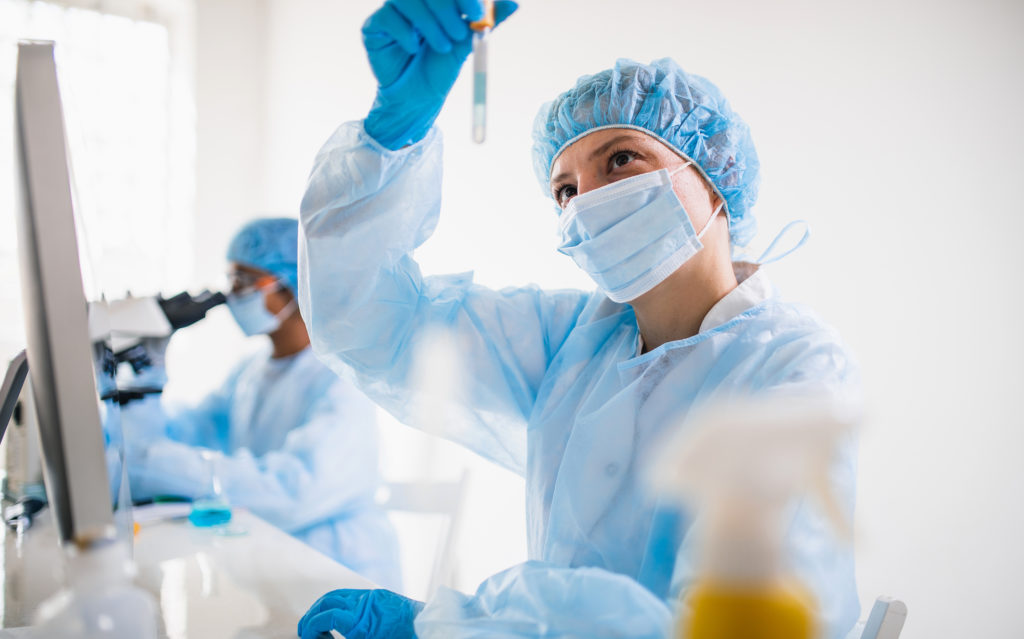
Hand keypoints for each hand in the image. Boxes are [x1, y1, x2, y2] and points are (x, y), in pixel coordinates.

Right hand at [297, 589, 423, 638]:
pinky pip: (351, 594)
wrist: (426, 629)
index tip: (306, 636)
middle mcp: (363, 604)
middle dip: (313, 614)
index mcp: (360, 621)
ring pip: (338, 594)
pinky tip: (337, 616)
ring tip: (320, 624)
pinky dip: (338, 602)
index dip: (311, 627)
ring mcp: (370, 596)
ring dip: (324, 606)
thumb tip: (324, 637)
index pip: (325, 617)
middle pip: (328, 601)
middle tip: (306, 630)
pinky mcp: (378, 594)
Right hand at [362, 0, 518, 148]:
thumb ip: (486, 22)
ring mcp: (392, 11)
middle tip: (460, 34)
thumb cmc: (440, 70)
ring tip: (443, 48)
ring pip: (408, 0)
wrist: (417, 100)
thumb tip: (514, 3)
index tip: (477, 13)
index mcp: (435, 1)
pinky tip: (414, 51)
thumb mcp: (467, 44)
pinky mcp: (375, 27)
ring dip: (429, 23)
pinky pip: (387, 17)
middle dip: (446, 7)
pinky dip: (405, 33)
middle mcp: (413, 1)